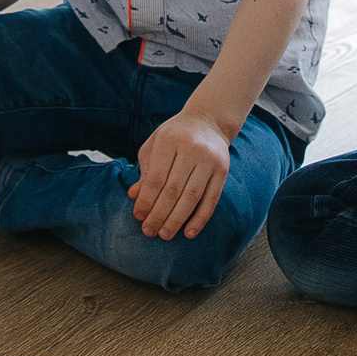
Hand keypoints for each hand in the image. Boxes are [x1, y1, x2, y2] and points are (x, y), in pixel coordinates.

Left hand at [128, 108, 231, 239]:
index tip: (138, 217)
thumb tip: (134, 196)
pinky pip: (211, 199)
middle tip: (149, 231)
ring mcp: (209, 160)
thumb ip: (144, 170)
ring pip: (191, 197)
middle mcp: (191, 149)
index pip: (156, 178)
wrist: (208, 121)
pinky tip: (189, 232)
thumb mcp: (154, 145)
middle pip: (173, 190)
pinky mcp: (222, 171)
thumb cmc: (174, 136)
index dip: (146, 200)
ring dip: (177, 220)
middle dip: (159, 214)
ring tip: (165, 234)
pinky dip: (200, 218)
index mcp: (169, 141)